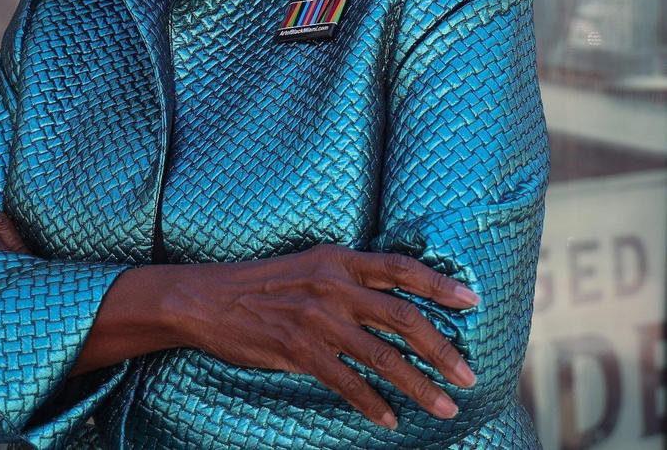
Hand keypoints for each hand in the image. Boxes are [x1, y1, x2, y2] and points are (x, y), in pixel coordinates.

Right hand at [168, 244, 478, 429]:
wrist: (207, 299)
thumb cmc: (259, 284)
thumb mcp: (307, 266)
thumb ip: (346, 279)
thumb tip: (390, 302)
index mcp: (337, 260)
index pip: (400, 268)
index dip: (439, 283)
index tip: (473, 301)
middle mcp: (332, 286)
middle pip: (402, 317)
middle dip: (442, 349)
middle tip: (469, 375)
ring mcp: (316, 319)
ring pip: (382, 356)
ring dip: (419, 385)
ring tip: (445, 407)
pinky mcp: (298, 349)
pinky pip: (346, 382)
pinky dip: (372, 404)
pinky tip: (389, 420)